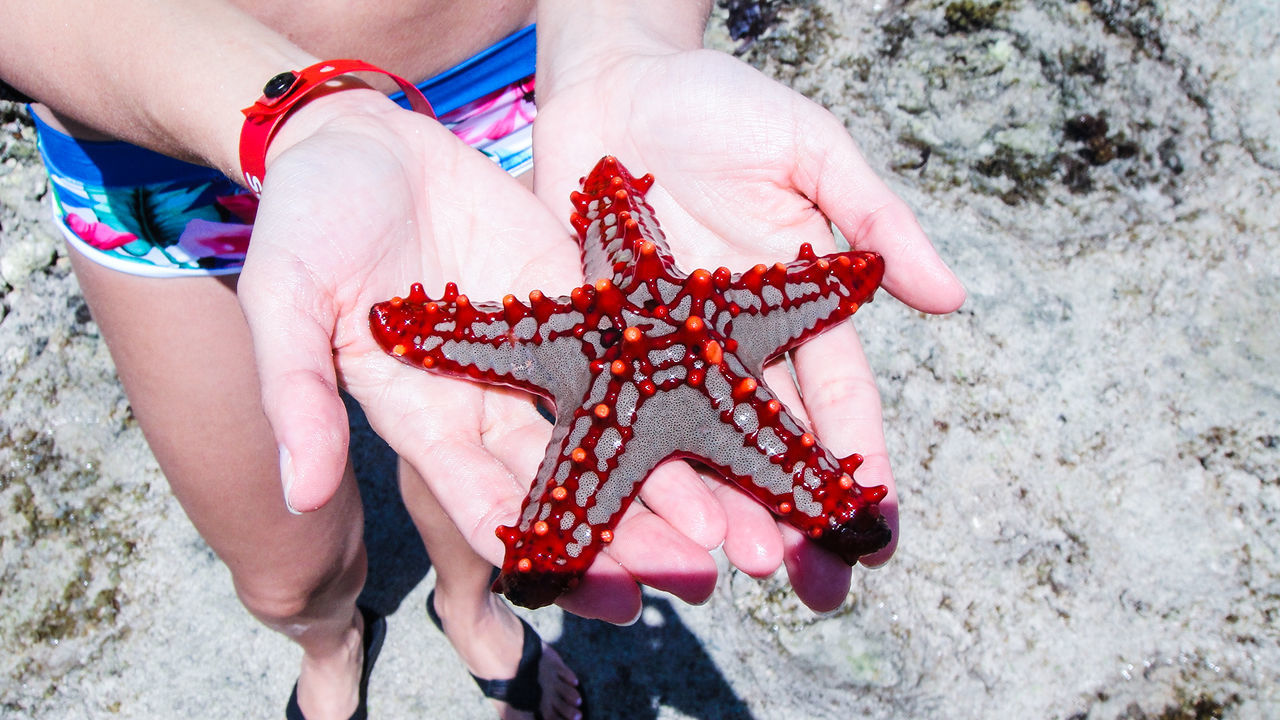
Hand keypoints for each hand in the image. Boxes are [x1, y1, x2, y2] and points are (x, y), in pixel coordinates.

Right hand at [236, 90, 722, 621]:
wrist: (361, 142)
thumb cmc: (307, 219)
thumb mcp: (285, 299)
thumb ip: (297, 392)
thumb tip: (299, 496)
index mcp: (421, 417)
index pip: (483, 501)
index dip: (541, 551)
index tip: (602, 594)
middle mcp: (488, 402)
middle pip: (566, 484)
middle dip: (628, 535)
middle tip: (696, 577)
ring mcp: (539, 354)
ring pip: (613, 433)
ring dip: (669, 481)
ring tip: (733, 526)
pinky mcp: (576, 303)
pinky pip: (634, 354)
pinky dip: (679, 390)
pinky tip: (734, 418)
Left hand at [533, 41, 965, 610]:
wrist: (615, 84)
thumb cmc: (721, 106)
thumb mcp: (809, 150)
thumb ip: (871, 216)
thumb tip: (949, 296)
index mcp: (792, 306)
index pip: (838, 399)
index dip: (861, 461)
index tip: (880, 527)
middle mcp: (732, 343)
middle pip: (771, 443)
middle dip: (795, 514)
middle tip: (816, 584)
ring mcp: (664, 349)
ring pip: (697, 445)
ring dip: (721, 508)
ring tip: (736, 566)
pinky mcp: (598, 339)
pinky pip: (615, 411)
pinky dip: (631, 462)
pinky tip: (643, 512)